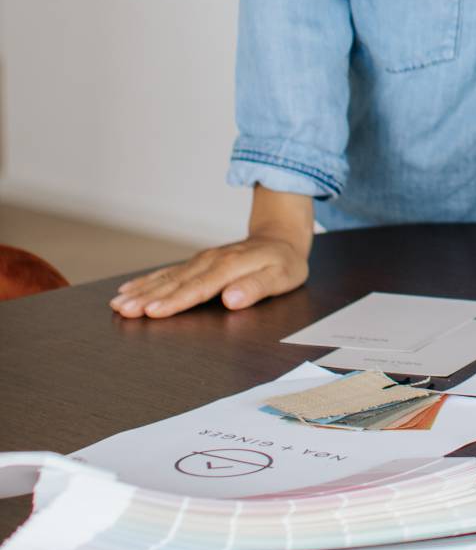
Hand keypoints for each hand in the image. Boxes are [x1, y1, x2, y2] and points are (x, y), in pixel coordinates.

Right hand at [110, 236, 309, 318]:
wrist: (280, 237)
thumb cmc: (283, 263)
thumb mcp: (282, 277)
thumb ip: (256, 288)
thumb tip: (232, 299)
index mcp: (230, 267)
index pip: (198, 288)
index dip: (175, 301)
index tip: (153, 312)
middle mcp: (210, 261)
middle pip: (175, 283)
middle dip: (147, 297)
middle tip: (122, 310)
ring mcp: (201, 260)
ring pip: (167, 277)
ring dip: (141, 290)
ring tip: (117, 303)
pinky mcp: (196, 262)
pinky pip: (168, 272)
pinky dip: (147, 280)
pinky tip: (129, 288)